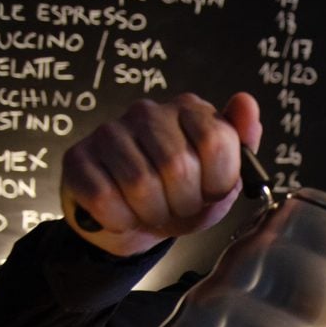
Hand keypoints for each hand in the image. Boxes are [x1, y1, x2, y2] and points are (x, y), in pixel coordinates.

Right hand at [60, 91, 261, 255]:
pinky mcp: (78, 158)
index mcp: (189, 111)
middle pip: (178, 165)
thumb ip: (241, 144)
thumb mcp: (223, 179)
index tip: (208, 193)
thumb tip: (246, 104)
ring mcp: (109, 132)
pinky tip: (125, 213)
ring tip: (153, 212)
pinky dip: (121, 219)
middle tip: (178, 208)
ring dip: (153, 214)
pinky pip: (105, 198)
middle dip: (184, 204)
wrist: (134, 222)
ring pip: (140, 184)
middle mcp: (148, 112)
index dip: (216, 183)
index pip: (215, 141)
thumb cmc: (181, 197)